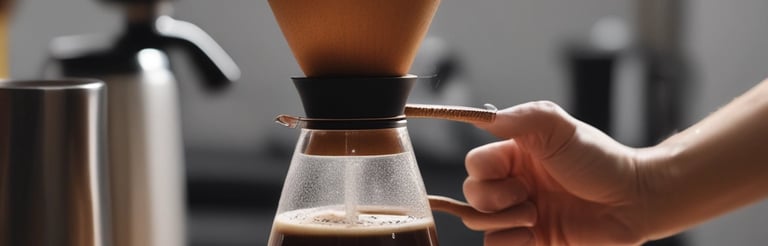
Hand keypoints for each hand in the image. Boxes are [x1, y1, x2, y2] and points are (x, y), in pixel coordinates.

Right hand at [460, 101, 647, 245]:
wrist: (633, 199)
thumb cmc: (599, 160)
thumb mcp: (557, 127)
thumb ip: (519, 118)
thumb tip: (482, 118)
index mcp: (514, 155)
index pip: (475, 165)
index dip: (485, 172)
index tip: (514, 172)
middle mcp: (514, 184)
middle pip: (472, 195)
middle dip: (493, 199)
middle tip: (527, 196)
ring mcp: (521, 214)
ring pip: (480, 223)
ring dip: (503, 221)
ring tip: (535, 216)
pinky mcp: (533, 240)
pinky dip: (509, 242)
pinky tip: (533, 235)